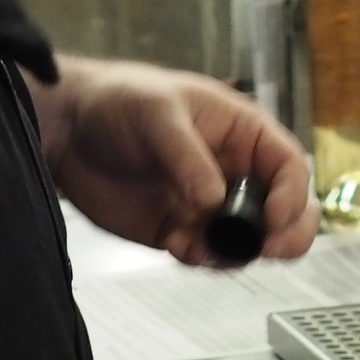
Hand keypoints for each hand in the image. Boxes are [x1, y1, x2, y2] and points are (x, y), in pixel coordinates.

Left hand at [35, 58, 320, 266]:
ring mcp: (208, 204)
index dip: (291, 195)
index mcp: (243, 132)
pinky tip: (176, 244)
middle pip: (286, 211)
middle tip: (263, 249)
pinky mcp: (180, 230)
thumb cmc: (120, 100)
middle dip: (284, 235)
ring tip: (199, 246)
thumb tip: (215, 199)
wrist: (68, 130)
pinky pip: (208, 255)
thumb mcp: (157, 115)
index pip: (289, 166)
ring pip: (249, 241)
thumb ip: (187, 157)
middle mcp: (234, 170)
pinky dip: (201, 258)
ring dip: (235, 253)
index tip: (272, 219)